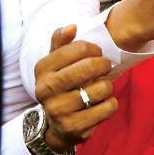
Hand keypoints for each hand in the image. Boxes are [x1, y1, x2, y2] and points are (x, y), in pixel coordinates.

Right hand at [34, 25, 117, 150]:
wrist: (55, 125)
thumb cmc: (61, 85)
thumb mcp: (56, 63)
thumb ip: (61, 42)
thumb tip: (71, 27)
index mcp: (42, 69)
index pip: (79, 48)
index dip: (94, 49)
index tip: (96, 53)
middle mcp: (46, 90)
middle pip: (92, 67)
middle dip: (104, 65)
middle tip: (104, 68)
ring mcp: (59, 110)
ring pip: (102, 88)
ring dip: (107, 86)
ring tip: (100, 88)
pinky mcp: (74, 127)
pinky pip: (108, 107)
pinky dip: (111, 103)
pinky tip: (101, 103)